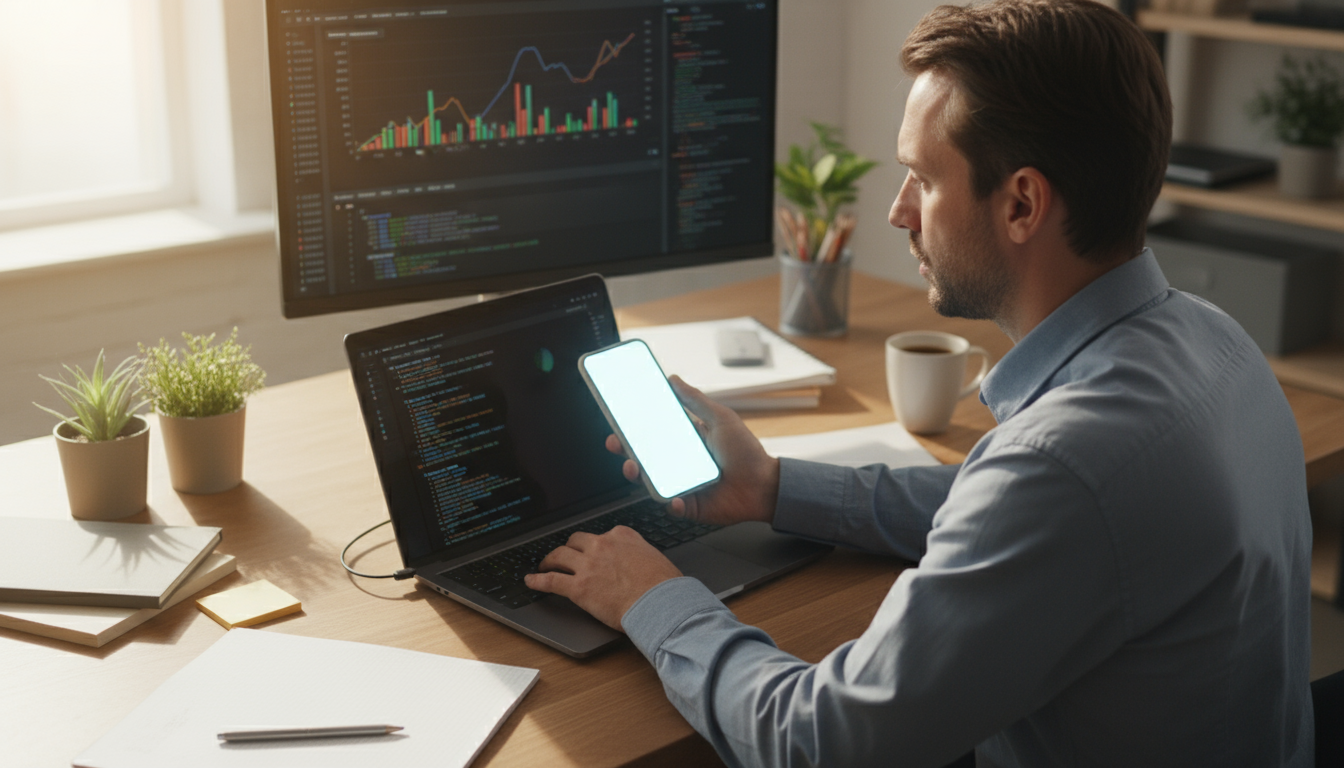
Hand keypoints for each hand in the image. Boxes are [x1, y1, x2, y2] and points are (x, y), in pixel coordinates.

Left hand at [523, 526, 681, 629]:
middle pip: (576, 541)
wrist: (660, 603)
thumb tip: (637, 562)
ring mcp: (588, 565)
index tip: (591, 550)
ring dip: (549, 559)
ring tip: (544, 564)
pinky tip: (530, 581)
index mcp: (622, 536)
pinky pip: (551, 580)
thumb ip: (639, 554)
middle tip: (564, 555)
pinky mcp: (579, 587)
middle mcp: (602, 545)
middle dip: (569, 547)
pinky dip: (537, 580)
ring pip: (559, 555)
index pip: (602, 535)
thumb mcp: (654, 558)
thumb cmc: (664, 586)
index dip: (593, 544)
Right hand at [609, 375, 778, 526]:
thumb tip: (673, 379)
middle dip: (626, 451)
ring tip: (635, 468)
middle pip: (644, 459)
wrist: (765, 486)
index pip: (652, 435)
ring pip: (651, 482)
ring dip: (639, 475)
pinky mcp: (689, 506)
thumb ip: (695, 400)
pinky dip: (671, 503)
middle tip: (617, 444)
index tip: (618, 421)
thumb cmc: (746, 452)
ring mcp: (682, 486)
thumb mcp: (721, 419)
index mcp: (685, 442)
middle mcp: (679, 464)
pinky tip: (675, 498)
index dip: (633, 430)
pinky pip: (673, 506)